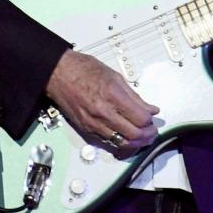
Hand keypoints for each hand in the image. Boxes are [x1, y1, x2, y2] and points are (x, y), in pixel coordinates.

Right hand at [44, 49, 158, 152]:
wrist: (59, 73)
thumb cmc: (84, 70)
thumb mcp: (115, 76)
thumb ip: (134, 96)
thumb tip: (150, 109)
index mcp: (113, 95)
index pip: (140, 118)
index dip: (150, 121)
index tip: (153, 118)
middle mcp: (103, 112)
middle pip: (134, 134)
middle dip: (147, 135)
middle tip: (152, 132)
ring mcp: (94, 123)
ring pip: (122, 143)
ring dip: (136, 143)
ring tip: (142, 137)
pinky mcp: (86, 129)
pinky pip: (108, 143)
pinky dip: (120, 143)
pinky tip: (126, 138)